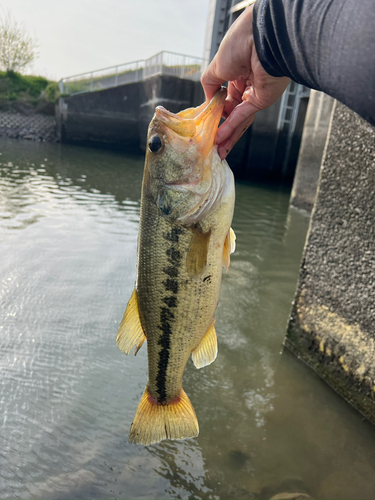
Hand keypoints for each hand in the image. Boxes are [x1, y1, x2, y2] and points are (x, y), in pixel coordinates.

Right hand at [201, 5, 289, 159]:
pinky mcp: (261, 100)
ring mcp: (255, 93)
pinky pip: (243, 115)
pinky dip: (231, 127)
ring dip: (227, 135)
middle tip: (211, 143)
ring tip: (217, 150)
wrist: (262, 38)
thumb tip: (208, 102)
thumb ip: (209, 85)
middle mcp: (247, 84)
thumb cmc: (239, 43)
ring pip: (238, 118)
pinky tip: (220, 138)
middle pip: (231, 111)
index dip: (216, 110)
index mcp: (236, 72)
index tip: (207, 122)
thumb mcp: (216, 66)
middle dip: (221, 128)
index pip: (225, 96)